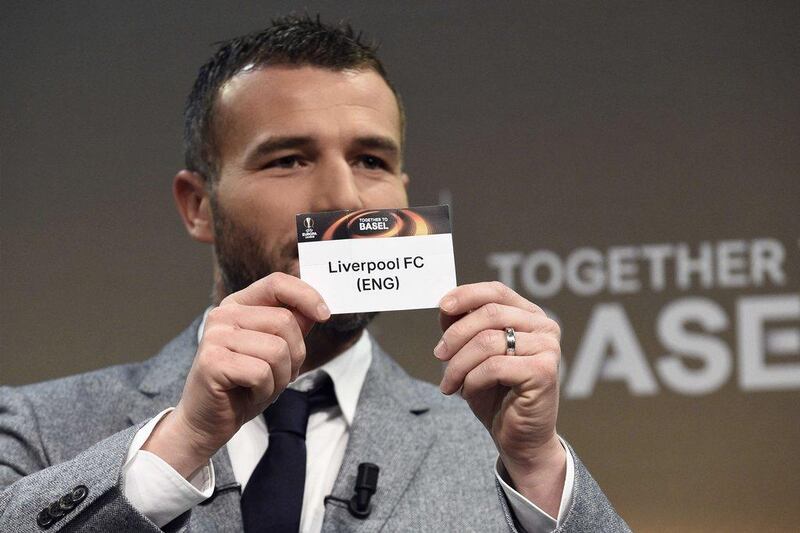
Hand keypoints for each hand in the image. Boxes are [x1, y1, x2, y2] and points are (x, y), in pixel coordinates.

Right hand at [142, 272, 330, 477]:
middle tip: (278, 375)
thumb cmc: (243, 386)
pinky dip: (264, 390)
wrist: (207, 422)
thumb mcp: (276, 352)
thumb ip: (293, 326)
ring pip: (277, 349)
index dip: (306, 295)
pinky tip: (247, 394)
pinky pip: (261, 373)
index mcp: (238, 305)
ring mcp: (215, 336)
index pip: (277, 283)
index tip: (325, 314)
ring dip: (280, 377)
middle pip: (285, 321)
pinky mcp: (212, 362)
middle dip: (294, 355)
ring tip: (261, 386)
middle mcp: (223, 315)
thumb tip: (318, 306)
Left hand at [435, 281, 565, 516]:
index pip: (496, 291)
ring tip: (450, 382)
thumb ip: (463, 327)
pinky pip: (493, 367)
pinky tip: (467, 392)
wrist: (518, 438)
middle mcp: (544, 327)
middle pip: (489, 314)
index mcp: (529, 315)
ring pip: (487, 341)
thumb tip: (445, 305)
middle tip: (438, 356)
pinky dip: (472, 380)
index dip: (467, 295)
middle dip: (455, 335)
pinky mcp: (544, 371)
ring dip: (459, 364)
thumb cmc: (496, 394)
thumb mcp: (472, 354)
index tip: (442, 306)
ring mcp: (547, 348)